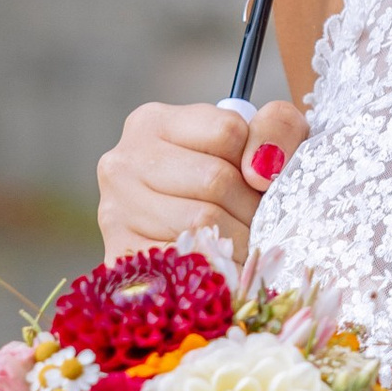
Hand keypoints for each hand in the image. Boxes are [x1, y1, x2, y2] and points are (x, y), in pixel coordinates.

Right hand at [95, 98, 308, 261]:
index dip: (258, 157)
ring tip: (244, 241)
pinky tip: (225, 267)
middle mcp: (123, 162)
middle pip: (214, 179)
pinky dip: (218, 268)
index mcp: (153, 122)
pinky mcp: (119, 257)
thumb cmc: (236, 180)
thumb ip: (276, 128)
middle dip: (252, 204)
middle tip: (260, 218)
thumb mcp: (263, 137)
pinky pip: (185, 262)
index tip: (262, 176)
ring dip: (240, 239)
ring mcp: (115, 211)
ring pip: (202, 222)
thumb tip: (261, 168)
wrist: (198, 243)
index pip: (227, 131)